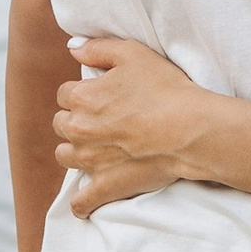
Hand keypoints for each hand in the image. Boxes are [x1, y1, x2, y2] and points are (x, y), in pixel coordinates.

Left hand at [55, 37, 228, 214]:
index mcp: (81, 98)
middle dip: (76, 120)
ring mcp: (90, 160)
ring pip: (65, 156)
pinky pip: (81, 202)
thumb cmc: (165, 89)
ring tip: (94, 150)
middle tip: (101, 120)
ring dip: (75, 151)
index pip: (65, 94)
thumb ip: (97, 48)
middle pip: (61, 124)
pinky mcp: (105, 186)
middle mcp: (78, 129)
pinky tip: (85, 201)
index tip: (100, 95)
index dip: (82, 92)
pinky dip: (81, 203)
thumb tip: (72, 48)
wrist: (189, 129)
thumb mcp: (132, 54)